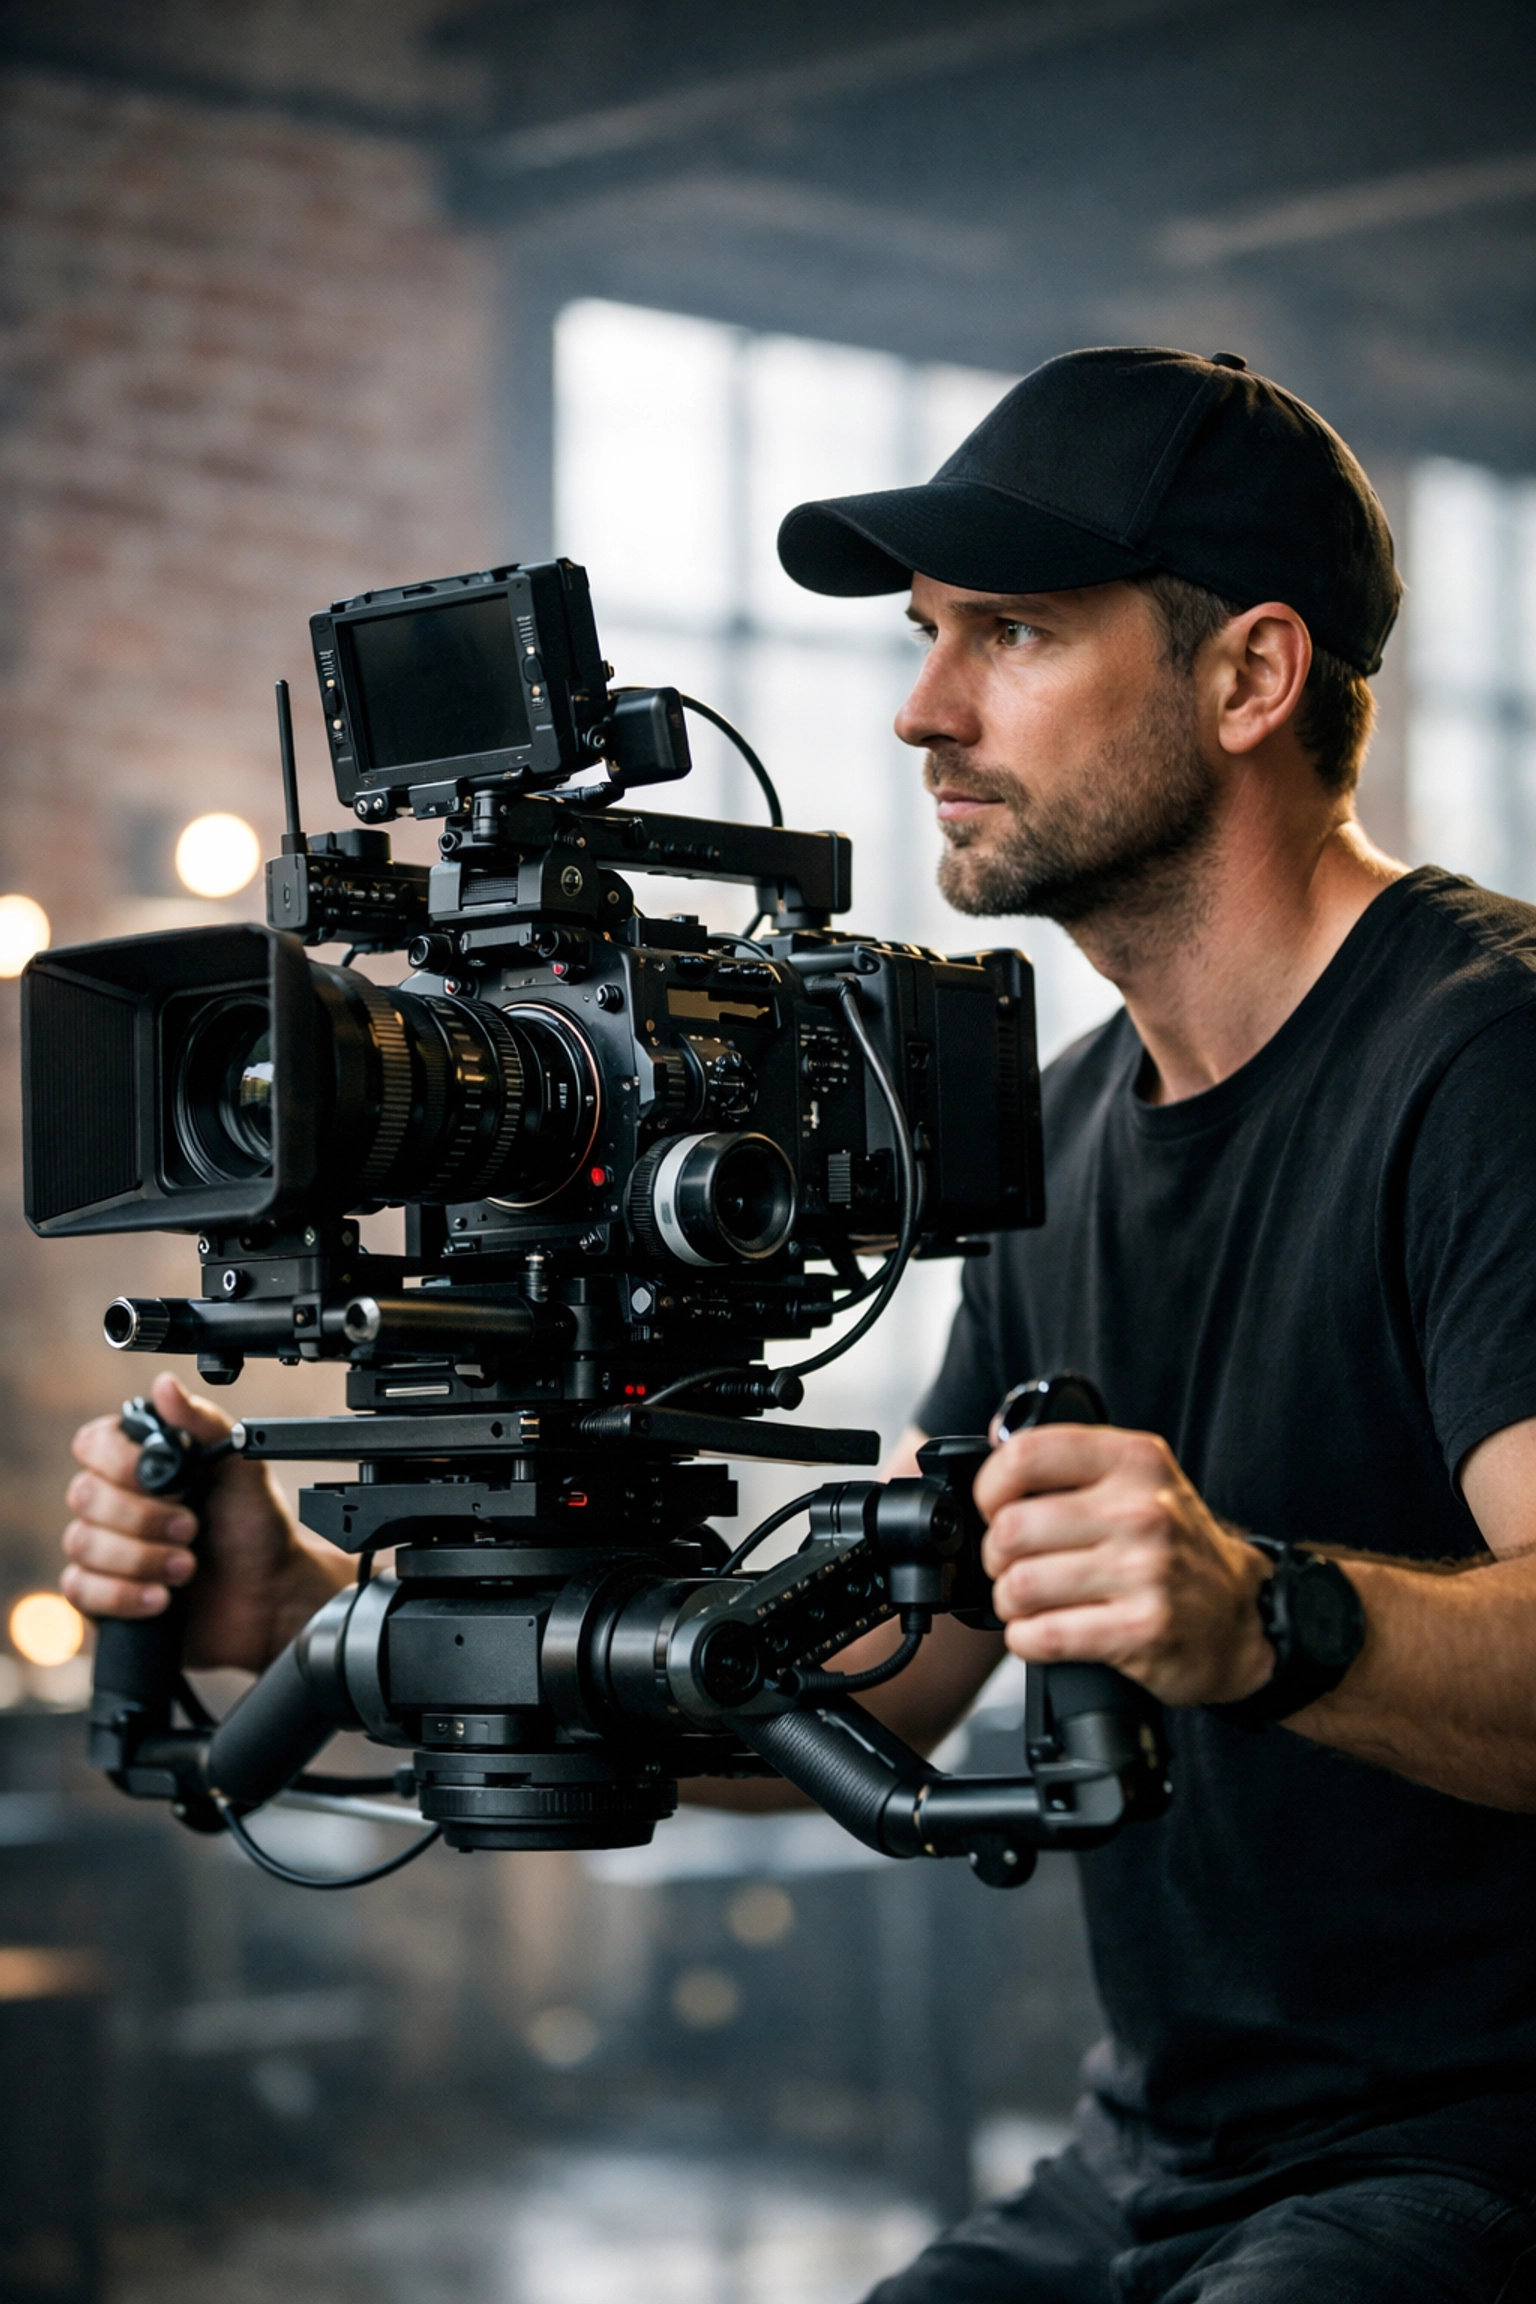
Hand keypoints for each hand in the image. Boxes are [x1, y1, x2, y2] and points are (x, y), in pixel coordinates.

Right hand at [60, 1371, 346, 1672]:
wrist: (269, 1596)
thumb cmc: (254, 1529)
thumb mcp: (241, 1468)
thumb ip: (202, 1424)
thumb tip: (164, 1384)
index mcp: (143, 1463)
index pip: (92, 1444)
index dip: (118, 1463)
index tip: (164, 1481)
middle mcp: (118, 1501)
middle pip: (83, 1496)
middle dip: (141, 1518)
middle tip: (190, 1528)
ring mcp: (108, 1549)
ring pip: (81, 1544)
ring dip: (140, 1558)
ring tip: (187, 1566)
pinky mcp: (105, 1595)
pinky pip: (79, 1590)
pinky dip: (122, 1594)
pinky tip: (160, 1598)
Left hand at [976, 1421, 1275, 1706]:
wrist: (1242, 1617)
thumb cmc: (1174, 1547)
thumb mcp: (1138, 1482)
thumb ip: (1072, 1462)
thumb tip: (992, 1444)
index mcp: (1135, 1461)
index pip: (1026, 1456)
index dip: (990, 1487)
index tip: (994, 1508)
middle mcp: (1143, 1511)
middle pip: (1011, 1529)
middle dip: (995, 1556)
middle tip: (1012, 1565)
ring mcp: (1146, 1572)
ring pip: (1019, 1586)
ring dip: (1009, 1602)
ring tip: (1028, 1602)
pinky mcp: (1143, 1630)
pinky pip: (1043, 1635)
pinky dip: (1026, 1639)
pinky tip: (1043, 1631)